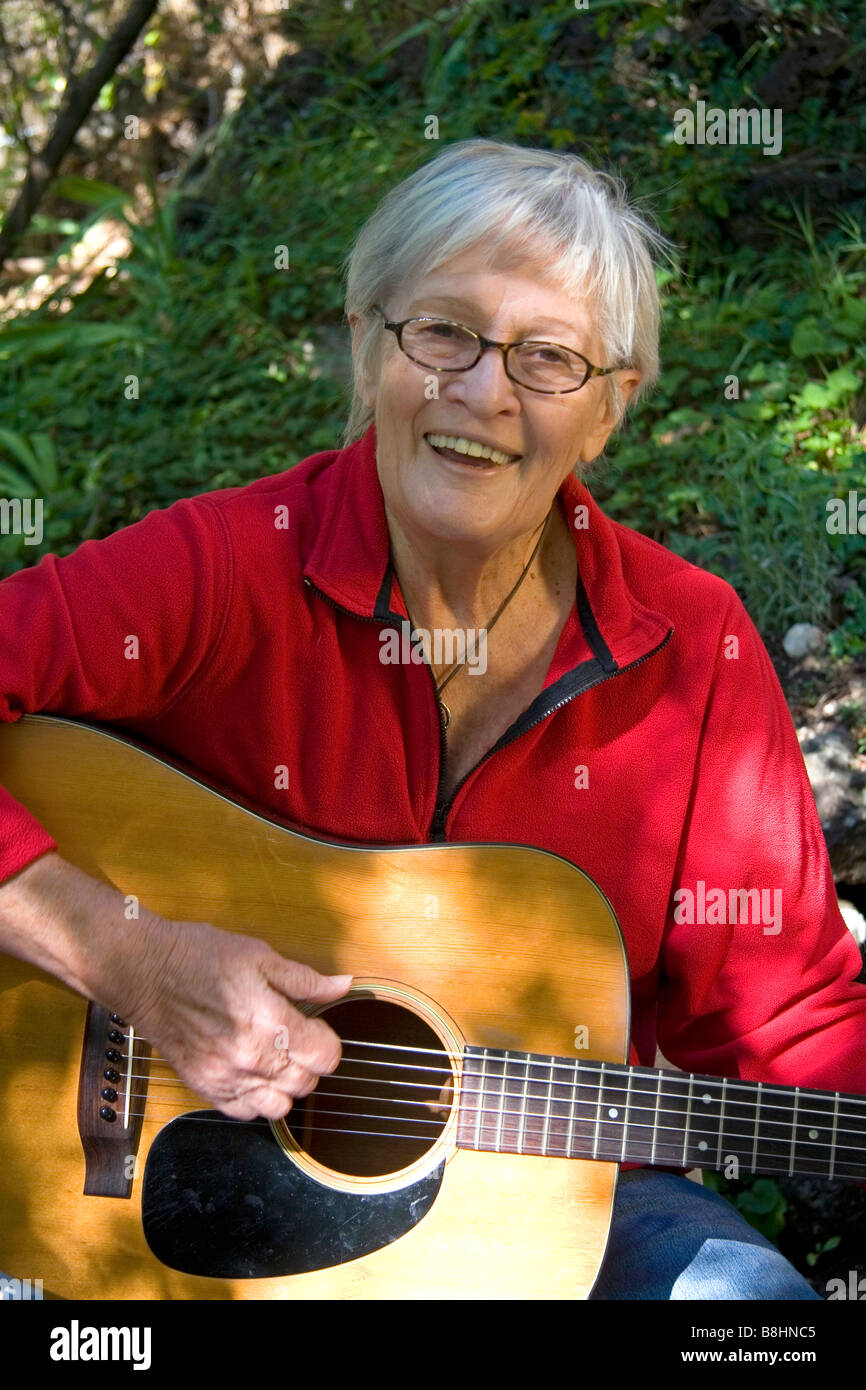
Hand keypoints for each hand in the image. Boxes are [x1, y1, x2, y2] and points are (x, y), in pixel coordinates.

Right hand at [126, 914, 351, 1120]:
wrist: (145, 971)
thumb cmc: (200, 957)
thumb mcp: (260, 956)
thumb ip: (305, 980)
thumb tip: (343, 985)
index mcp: (272, 1023)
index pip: (327, 1057)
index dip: (328, 1040)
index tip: (317, 1027)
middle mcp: (252, 1059)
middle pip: (307, 1084)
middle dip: (310, 1062)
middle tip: (296, 1038)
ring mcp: (226, 1078)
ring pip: (279, 1107)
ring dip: (285, 1086)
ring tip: (275, 1058)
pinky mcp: (204, 1088)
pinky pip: (244, 1113)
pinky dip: (255, 1099)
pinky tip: (251, 1072)